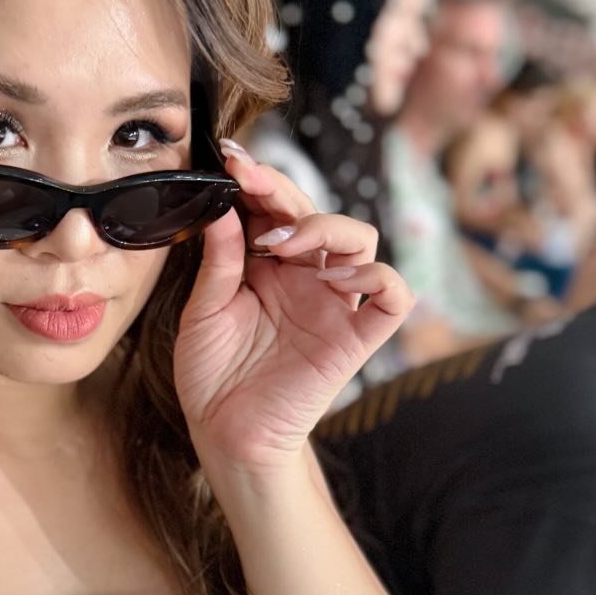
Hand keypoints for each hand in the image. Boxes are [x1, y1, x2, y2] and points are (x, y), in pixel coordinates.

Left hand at [174, 140, 413, 473]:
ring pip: (361, 241)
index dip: (260, 182)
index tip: (234, 161)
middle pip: (319, 213)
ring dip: (328, 229)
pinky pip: (392, 299)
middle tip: (251, 185)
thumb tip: (223, 207)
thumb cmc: (211, 373)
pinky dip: (378, 278)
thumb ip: (219, 261)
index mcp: (267, 266)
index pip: (276, 210)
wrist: (225, 433)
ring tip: (284, 246)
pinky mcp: (355, 339)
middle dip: (285, 192)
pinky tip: (337, 278)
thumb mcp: (203, 310)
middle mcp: (304, 278)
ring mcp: (333, 305)